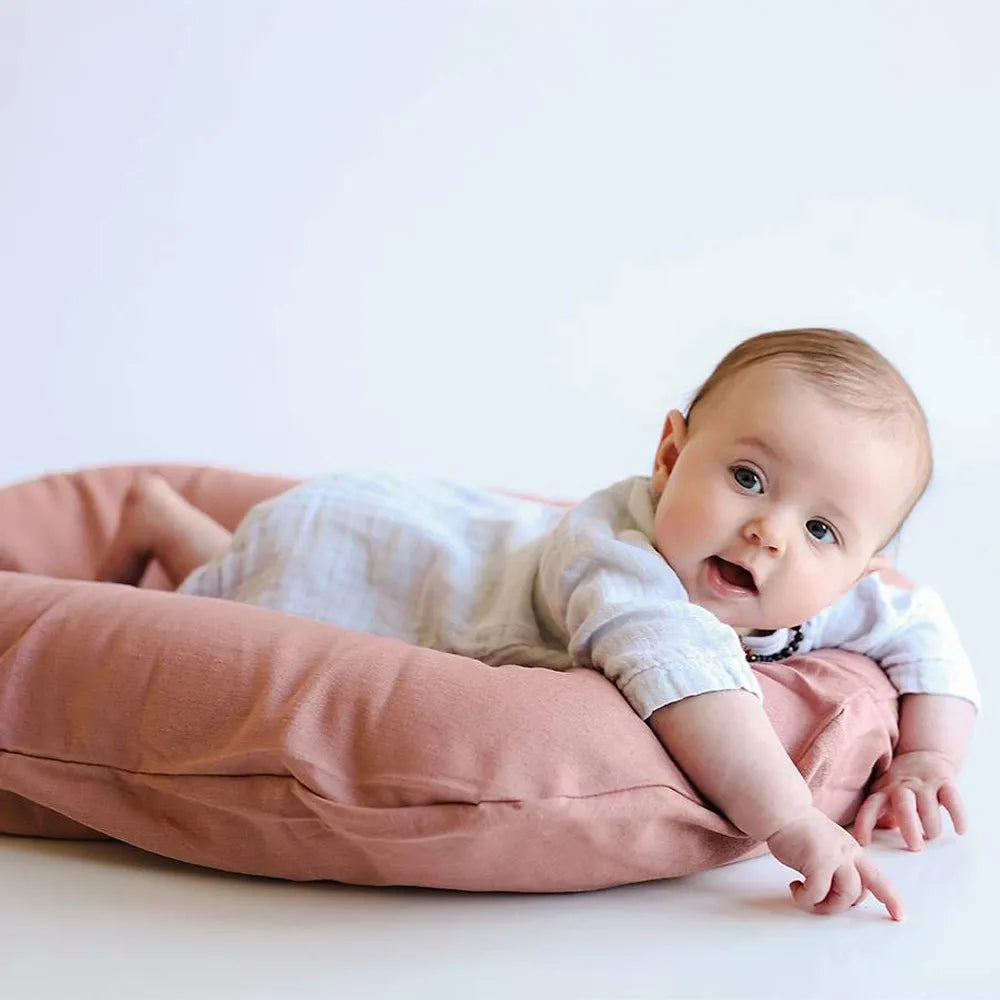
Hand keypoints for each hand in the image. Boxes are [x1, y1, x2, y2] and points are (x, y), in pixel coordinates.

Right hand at [767, 806, 904, 919]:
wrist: (784, 812)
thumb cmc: (800, 830)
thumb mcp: (829, 847)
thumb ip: (839, 865)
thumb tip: (838, 892)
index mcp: (853, 851)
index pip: (877, 878)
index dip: (890, 899)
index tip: (899, 915)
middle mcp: (848, 854)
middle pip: (859, 893)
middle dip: (840, 905)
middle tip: (821, 902)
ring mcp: (834, 858)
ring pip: (843, 897)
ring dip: (824, 905)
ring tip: (807, 897)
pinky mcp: (817, 863)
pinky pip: (815, 894)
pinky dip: (804, 897)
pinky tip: (795, 887)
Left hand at [853, 750, 966, 850]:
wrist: (924, 753)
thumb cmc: (900, 783)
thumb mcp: (883, 792)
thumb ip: (877, 813)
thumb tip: (867, 841)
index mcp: (885, 791)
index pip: (871, 806)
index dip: (865, 823)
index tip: (863, 842)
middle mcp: (903, 787)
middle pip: (903, 805)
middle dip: (909, 827)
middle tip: (914, 846)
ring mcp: (924, 784)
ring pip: (928, 805)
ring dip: (932, 826)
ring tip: (931, 836)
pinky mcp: (945, 782)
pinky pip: (953, 799)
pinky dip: (957, 816)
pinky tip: (959, 831)